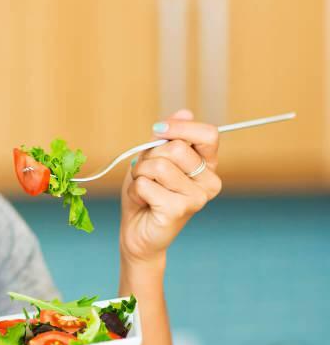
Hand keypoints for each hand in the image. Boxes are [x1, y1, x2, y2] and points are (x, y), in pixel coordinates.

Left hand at [120, 109, 222, 264]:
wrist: (137, 232)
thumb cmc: (146, 193)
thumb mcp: (153, 159)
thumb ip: (167, 138)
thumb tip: (185, 112)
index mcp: (207, 165)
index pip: (209, 135)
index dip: (180, 127)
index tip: (158, 130)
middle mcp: (209, 182)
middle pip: (176, 148)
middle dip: (150, 156)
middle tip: (146, 173)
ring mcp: (198, 198)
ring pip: (158, 166)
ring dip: (139, 175)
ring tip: (144, 189)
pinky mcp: (180, 210)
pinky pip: (146, 185)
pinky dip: (135, 191)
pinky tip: (143, 203)